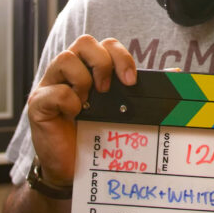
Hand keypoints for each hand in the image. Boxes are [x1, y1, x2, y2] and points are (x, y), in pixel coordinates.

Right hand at [25, 35, 135, 185]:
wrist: (74, 170)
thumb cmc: (97, 137)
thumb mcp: (123, 112)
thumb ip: (143, 91)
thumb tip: (174, 74)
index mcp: (90, 69)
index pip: (105, 45)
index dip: (120, 56)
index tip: (131, 80)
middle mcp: (69, 72)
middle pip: (84, 42)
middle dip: (102, 62)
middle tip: (108, 90)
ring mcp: (51, 85)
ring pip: (65, 58)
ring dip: (83, 80)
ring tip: (89, 103)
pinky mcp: (38, 104)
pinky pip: (53, 91)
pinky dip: (67, 101)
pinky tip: (74, 116)